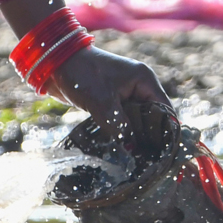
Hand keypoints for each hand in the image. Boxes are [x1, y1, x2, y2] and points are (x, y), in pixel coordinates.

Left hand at [44, 44, 171, 146]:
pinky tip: (122, 147)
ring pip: (137, 118)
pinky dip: (123, 130)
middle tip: (148, 159)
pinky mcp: (112, 99)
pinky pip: (124, 118)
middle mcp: (139, 85)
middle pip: (153, 115)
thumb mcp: (103, 104)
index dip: (166, 130)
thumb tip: (133, 151)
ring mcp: (126, 91)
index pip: (165, 108)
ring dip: (134, 134)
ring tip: (136, 157)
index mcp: (144, 80)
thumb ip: (120, 128)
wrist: (56, 63)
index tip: (163, 152)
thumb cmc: (83, 76)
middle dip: (150, 135)